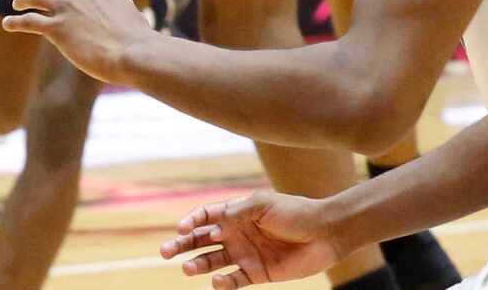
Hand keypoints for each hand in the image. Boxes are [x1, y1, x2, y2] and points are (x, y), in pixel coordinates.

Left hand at [3, 0, 153, 82]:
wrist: (131, 52)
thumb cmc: (138, 38)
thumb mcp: (131, 11)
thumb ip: (119, 6)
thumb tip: (124, 9)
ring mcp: (66, 8)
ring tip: (18, 3)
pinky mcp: (56, 29)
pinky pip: (29, 21)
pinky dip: (15, 21)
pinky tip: (7, 23)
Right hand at [162, 190, 341, 287]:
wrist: (322, 233)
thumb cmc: (292, 212)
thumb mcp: (261, 204)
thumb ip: (235, 214)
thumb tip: (212, 227)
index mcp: (235, 212)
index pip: (205, 216)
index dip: (191, 221)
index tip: (181, 228)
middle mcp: (236, 233)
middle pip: (202, 240)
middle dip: (182, 245)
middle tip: (165, 252)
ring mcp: (245, 254)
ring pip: (213, 261)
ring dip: (198, 264)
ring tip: (187, 268)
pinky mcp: (256, 273)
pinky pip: (234, 280)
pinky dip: (223, 283)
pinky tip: (216, 281)